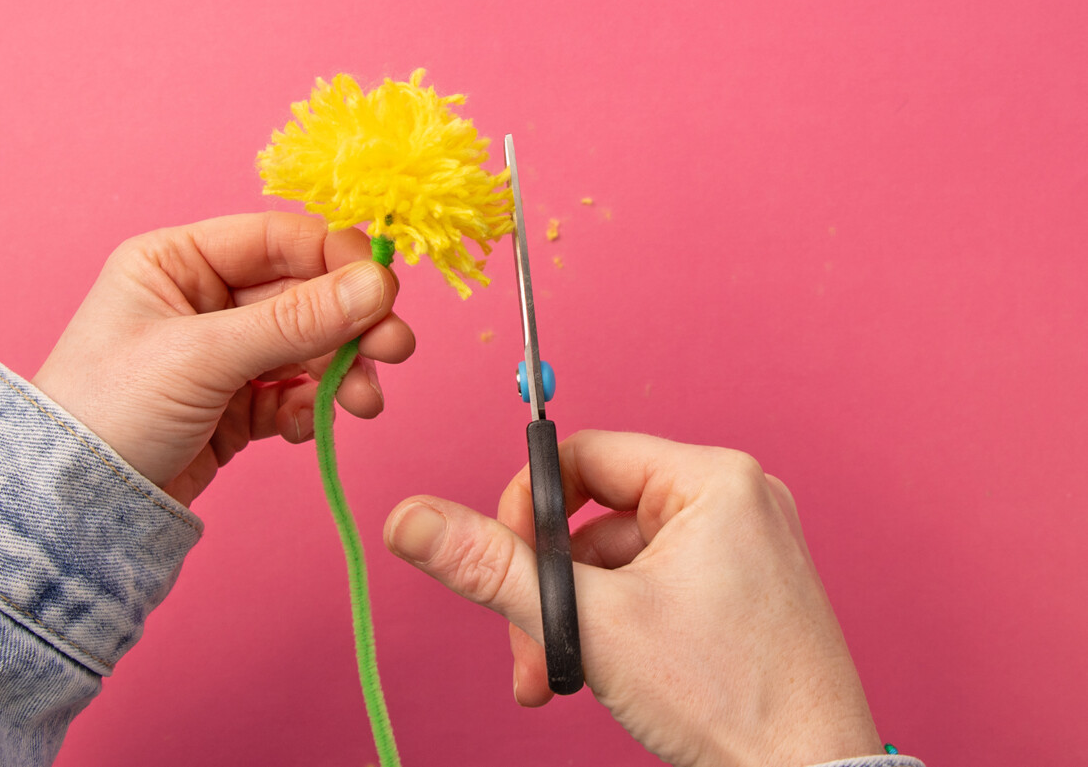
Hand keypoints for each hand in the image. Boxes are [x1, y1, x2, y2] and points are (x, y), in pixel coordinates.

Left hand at [32, 212, 413, 506]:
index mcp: (178, 262)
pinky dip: (315, 407)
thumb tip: (377, 283)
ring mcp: (222, 355)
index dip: (336, 260)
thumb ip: (296, 320)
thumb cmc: (109, 412)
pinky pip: (294, 393)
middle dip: (351, 323)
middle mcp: (203, 300)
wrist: (71, 512)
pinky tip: (318, 425)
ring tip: (365, 402)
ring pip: (307, 347)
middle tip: (396, 348)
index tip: (385, 290)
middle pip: (303, 295)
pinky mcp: (236, 406)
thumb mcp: (203, 356)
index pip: (278, 239)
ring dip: (343, 370)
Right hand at [384, 430, 881, 765]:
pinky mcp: (744, 590)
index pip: (584, 457)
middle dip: (548, 587)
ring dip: (575, 616)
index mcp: (713, 479)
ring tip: (560, 677)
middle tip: (527, 648)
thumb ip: (491, 567)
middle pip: (596, 517)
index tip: (505, 571)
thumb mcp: (587, 624)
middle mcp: (735, 499)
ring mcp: (745, 547)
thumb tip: (409, 519)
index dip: (528, 511)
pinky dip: (615, 626)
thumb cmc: (726, 697)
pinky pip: (654, 586)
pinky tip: (601, 673)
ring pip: (619, 561)